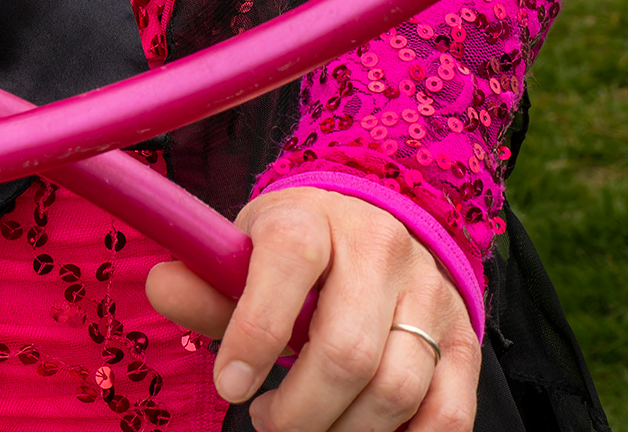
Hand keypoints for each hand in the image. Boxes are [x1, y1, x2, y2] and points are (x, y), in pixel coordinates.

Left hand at [144, 187, 479, 431]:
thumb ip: (207, 281)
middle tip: (267, 421)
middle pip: (347, 350)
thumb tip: (162, 290)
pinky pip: (449, 413)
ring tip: (303, 426)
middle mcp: (378, 248)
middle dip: (300, 409)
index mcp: (311, 217)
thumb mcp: (247, 246)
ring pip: (397, 388)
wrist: (380, 217)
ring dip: (344, 431)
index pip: (287, 264)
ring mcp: (428, 292)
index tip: (230, 386)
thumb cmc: (299, 245)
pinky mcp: (464, 336)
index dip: (255, 331)